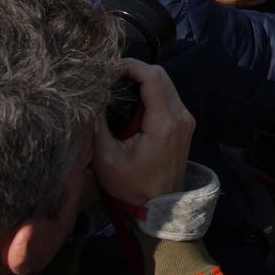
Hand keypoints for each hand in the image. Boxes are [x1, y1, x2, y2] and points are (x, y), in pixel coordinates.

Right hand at [91, 59, 194, 207]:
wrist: (161, 208)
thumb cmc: (132, 186)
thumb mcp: (106, 158)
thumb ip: (97, 125)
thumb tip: (89, 97)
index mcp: (165, 122)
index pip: (152, 77)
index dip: (129, 66)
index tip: (107, 69)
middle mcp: (181, 115)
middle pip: (161, 75)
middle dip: (134, 70)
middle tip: (109, 77)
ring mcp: (185, 119)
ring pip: (166, 84)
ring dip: (142, 80)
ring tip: (116, 86)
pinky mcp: (184, 124)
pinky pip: (168, 96)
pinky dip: (150, 91)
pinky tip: (130, 101)